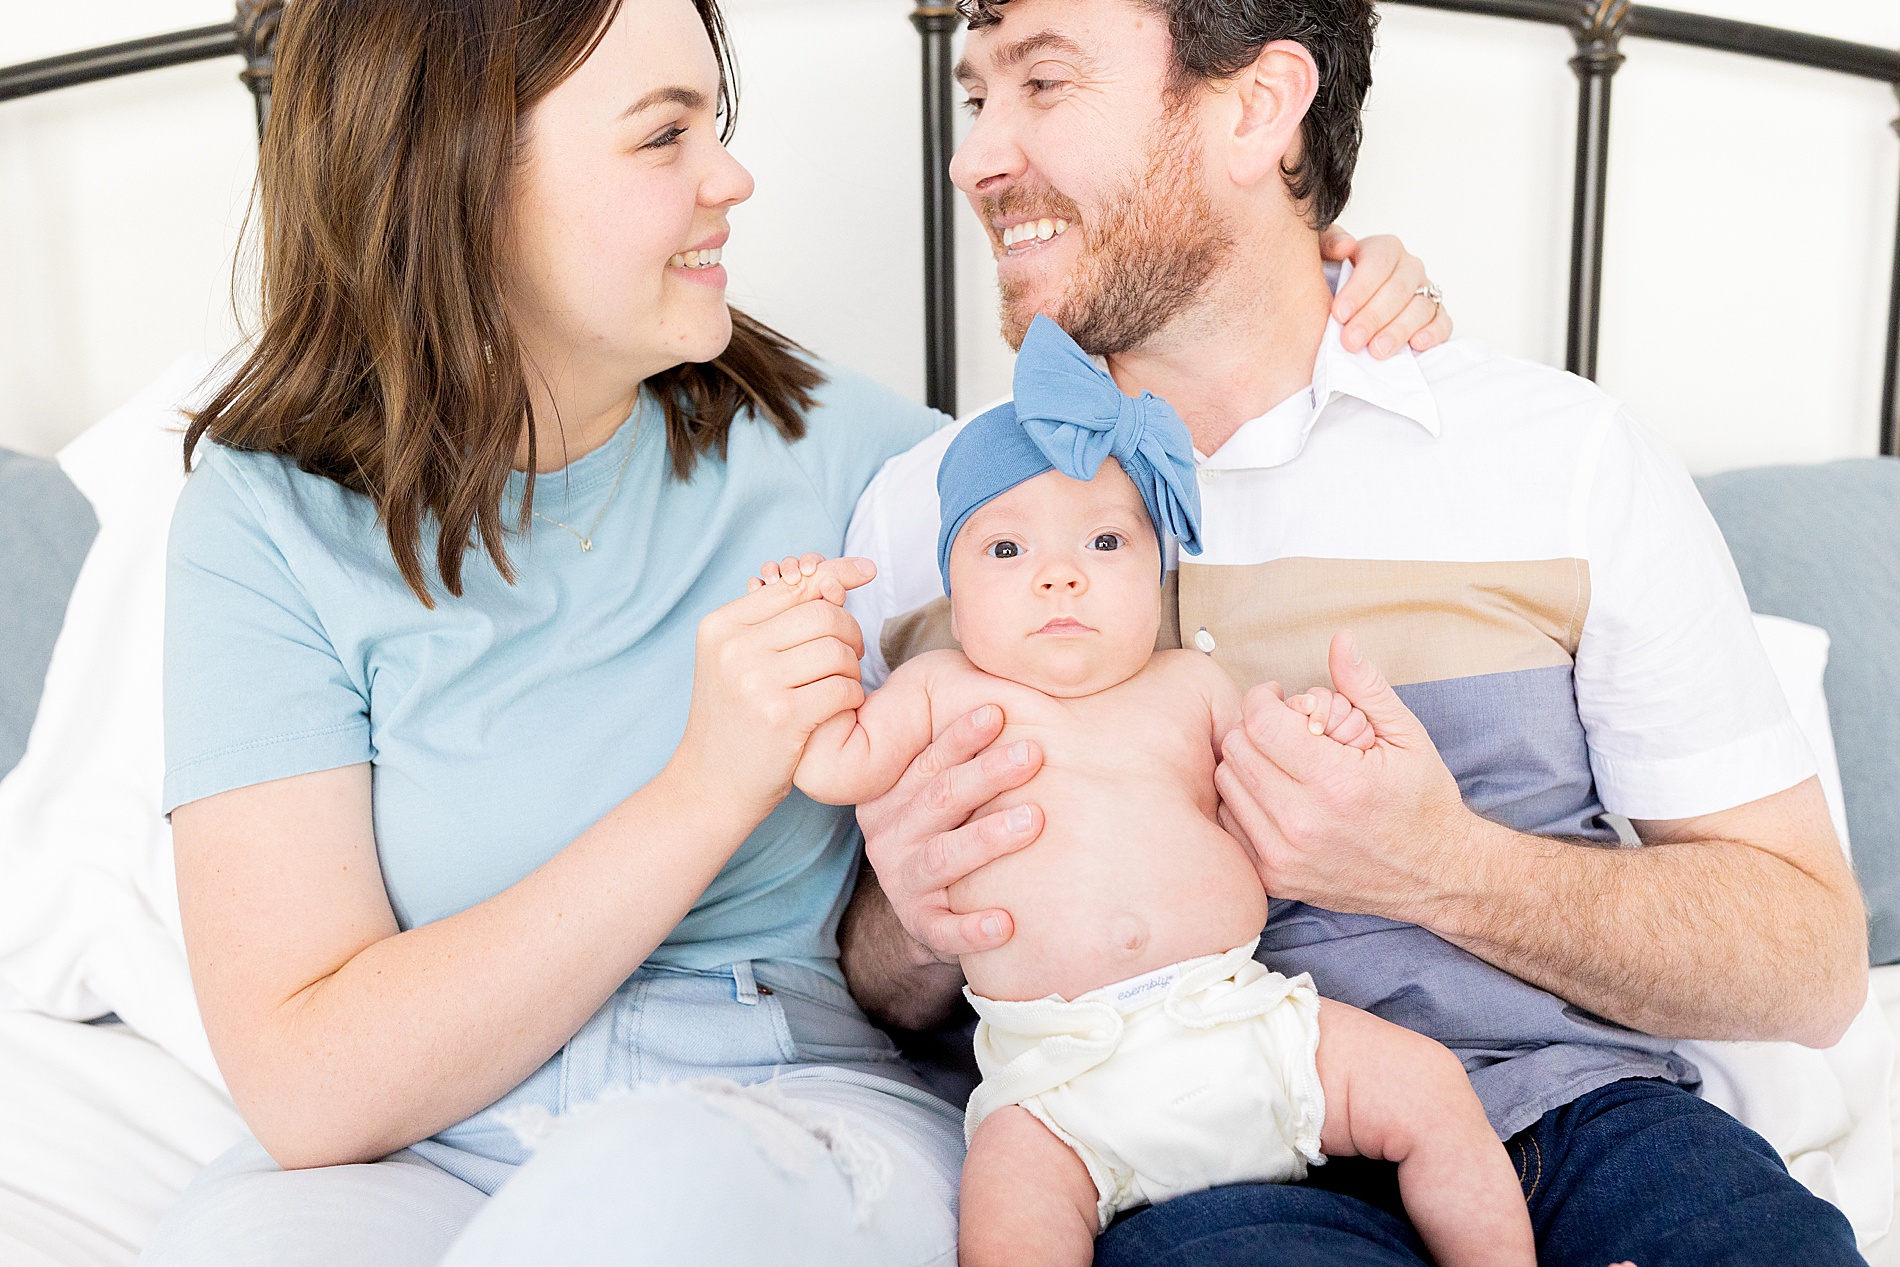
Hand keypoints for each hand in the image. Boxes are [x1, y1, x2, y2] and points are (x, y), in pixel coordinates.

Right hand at [672, 556, 875, 819]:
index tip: (867, 570)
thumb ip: (780, 618)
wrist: (709, 786)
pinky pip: (843, 688)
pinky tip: (838, 709)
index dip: (836, 576)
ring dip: (851, 670)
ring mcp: (755, 682)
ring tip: (837, 686)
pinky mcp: (782, 716)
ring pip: (838, 651)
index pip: (795, 586)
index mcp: (721, 626)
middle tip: (847, 658)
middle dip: (849, 634)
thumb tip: (839, 575)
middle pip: (824, 614)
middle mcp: (734, 648)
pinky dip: (852, 698)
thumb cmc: (735, 719)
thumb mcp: (740, 660)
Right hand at [856, 704, 1044, 962]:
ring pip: (943, 858)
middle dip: (987, 775)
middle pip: (940, 800)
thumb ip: (959, 749)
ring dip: (988, 838)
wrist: (929, 913)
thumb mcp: (942, 789)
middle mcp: (890, 835)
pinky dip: (973, 928)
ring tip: (1033, 821)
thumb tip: (1003, 686)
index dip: (962, 735)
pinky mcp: (922, 926)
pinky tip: (1006, 923)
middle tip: (1032, 755)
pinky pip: (945, 930)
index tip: (999, 711)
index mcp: (894, 794)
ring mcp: (903, 882)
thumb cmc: (951, 830)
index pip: (929, 760)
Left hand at [1215, 630, 1474, 919]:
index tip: (1279, 697)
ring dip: (1246, 762)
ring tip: (1279, 759)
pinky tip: (1273, 793)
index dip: (1264, 698)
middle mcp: (1303, 823)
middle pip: (1236, 750)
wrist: (1437, 877)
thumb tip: (1341, 640)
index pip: (1261, 723)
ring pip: (1225, 785)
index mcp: (1337, 783)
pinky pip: (1230, 823)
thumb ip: (1366, 686)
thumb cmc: (1423, 803)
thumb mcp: (1407, 736)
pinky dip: (1243, 801)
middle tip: (1283, 727)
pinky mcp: (1275, 878)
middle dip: (1255, 726)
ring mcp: (1284, 855)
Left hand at [1320, 227, 1452, 356]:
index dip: (1359, 289)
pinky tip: (1416, 344)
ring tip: (1376, 350)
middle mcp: (1408, 267)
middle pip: (1398, 289)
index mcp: (1384, 249)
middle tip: (1351, 341)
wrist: (1348, 304)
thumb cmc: (1334, 279)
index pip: (1378, 262)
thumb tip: (1343, 246)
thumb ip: (1327, 245)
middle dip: (1373, 317)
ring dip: (1398, 330)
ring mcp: (1425, 291)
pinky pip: (1442, 322)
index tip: (1339, 313)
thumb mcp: (1321, 257)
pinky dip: (1432, 333)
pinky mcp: (1435, 315)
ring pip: (1420, 307)